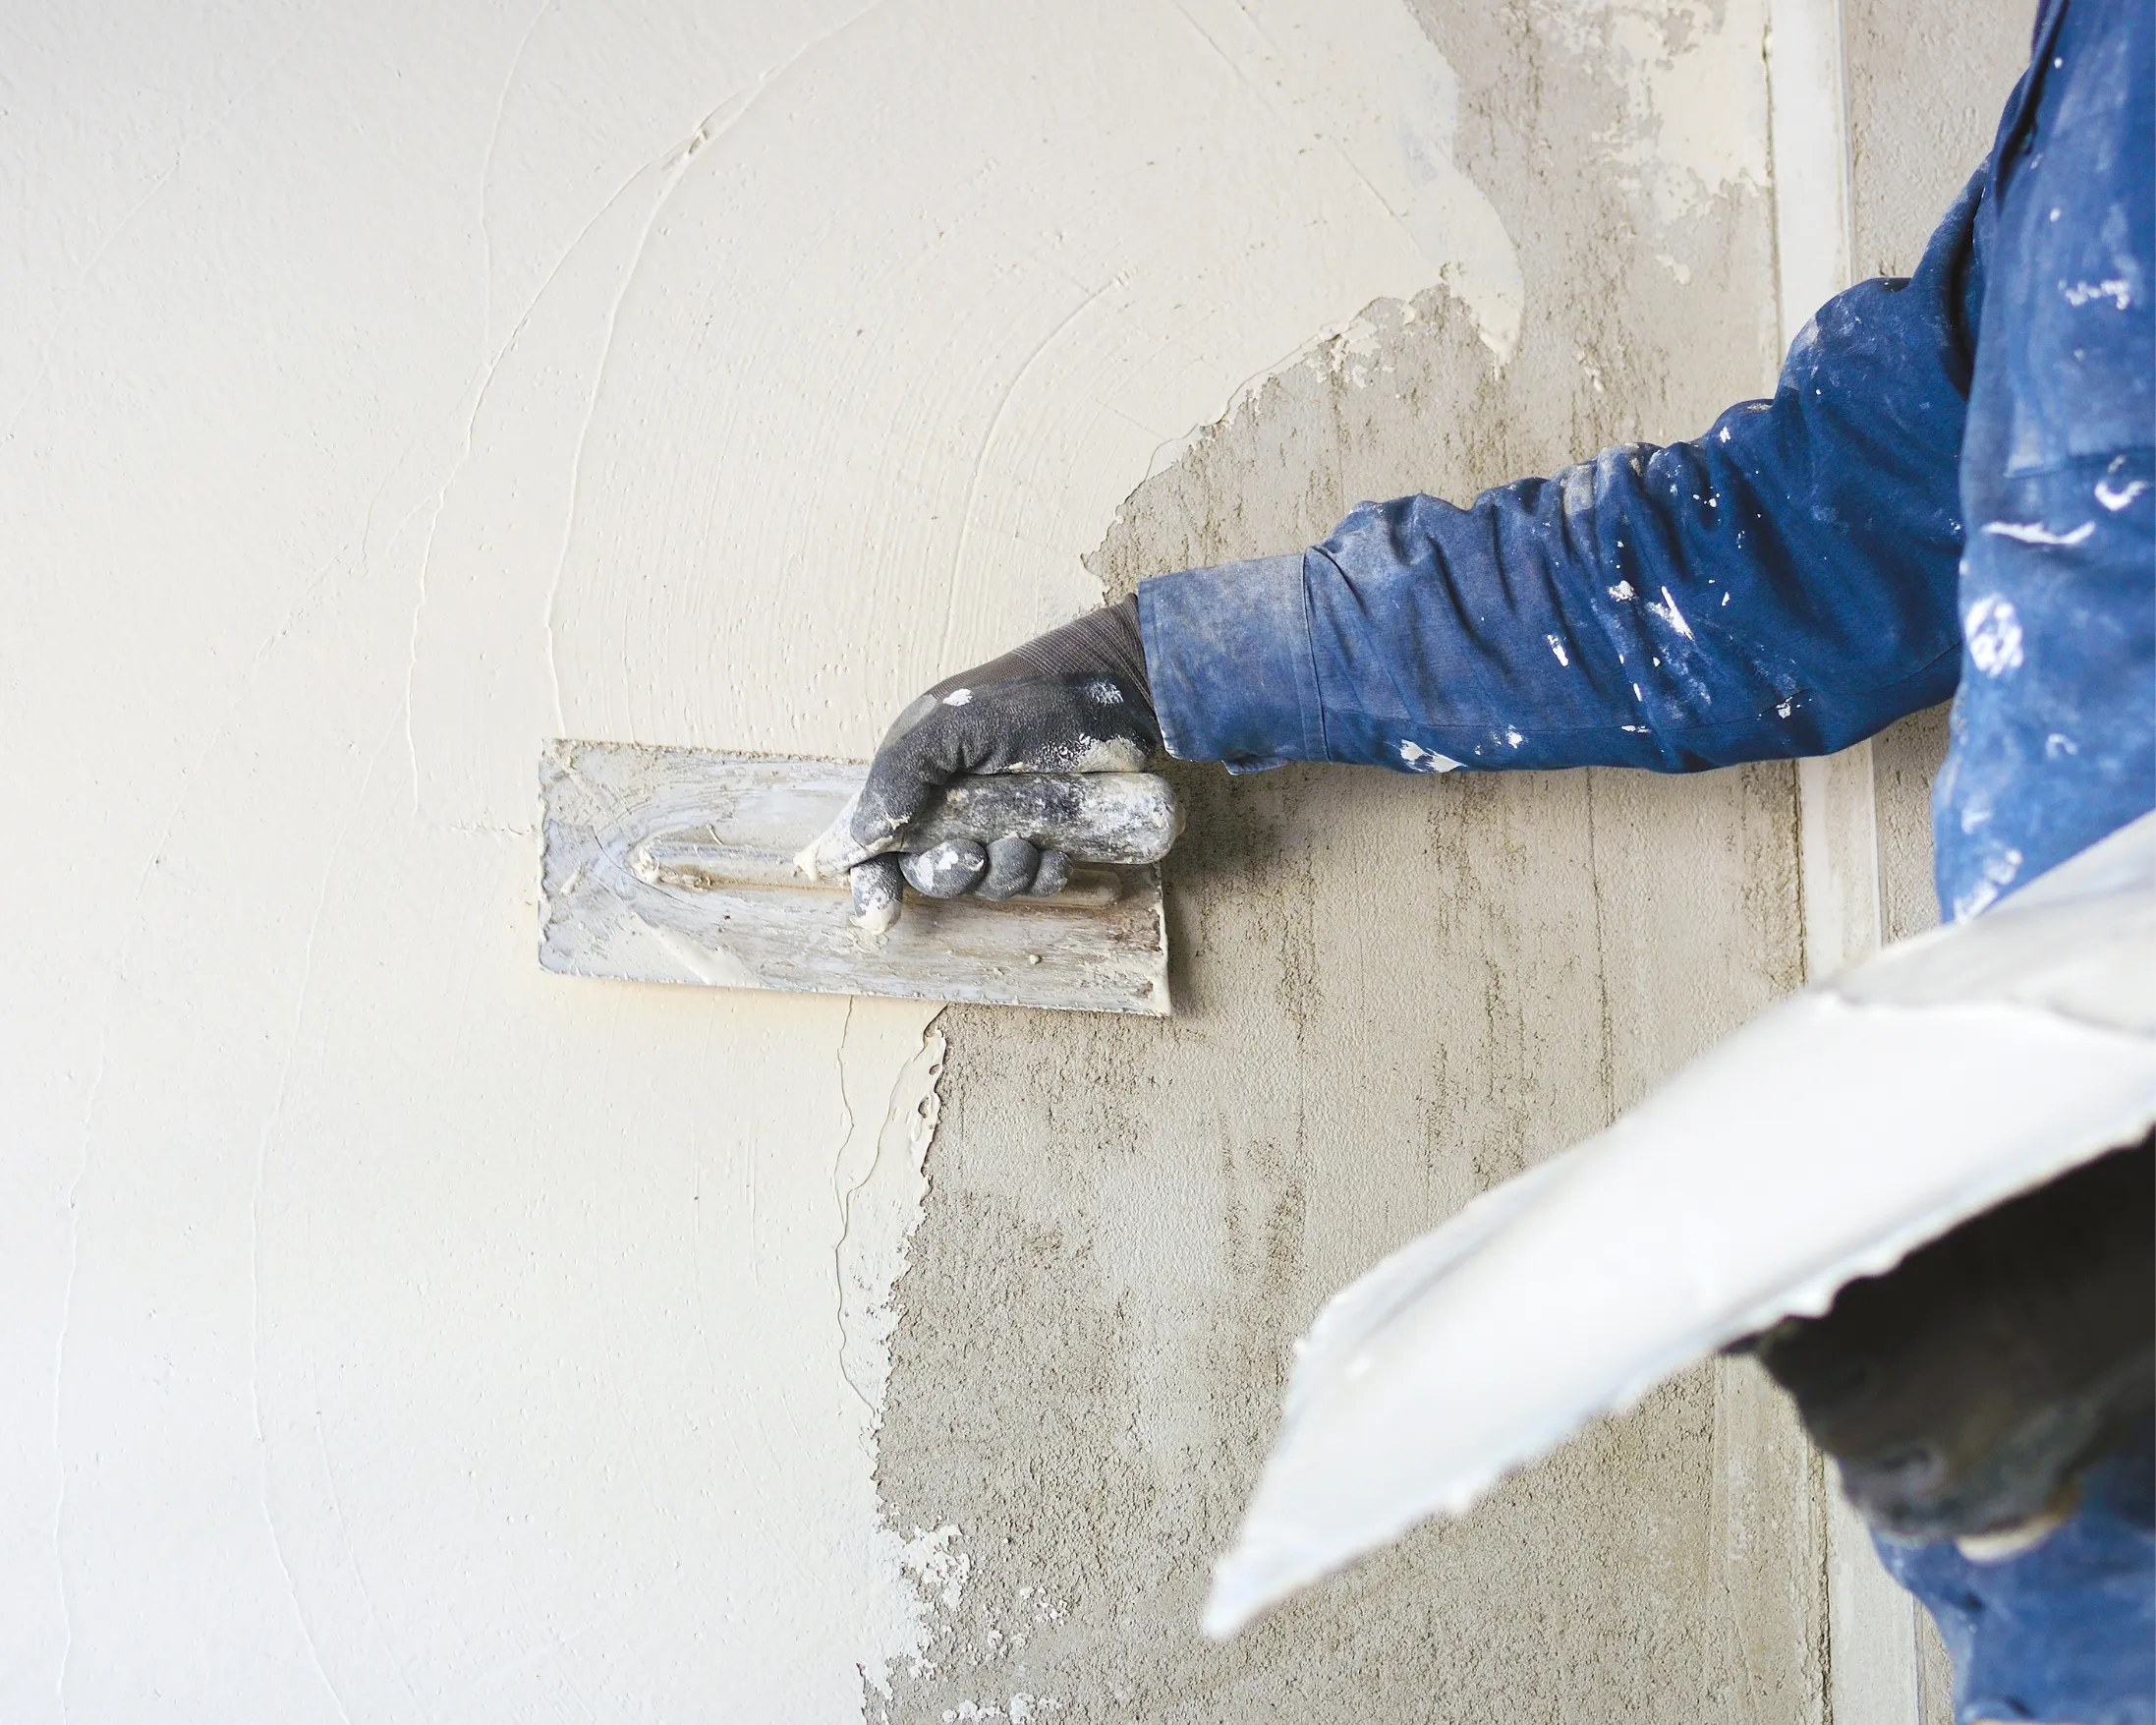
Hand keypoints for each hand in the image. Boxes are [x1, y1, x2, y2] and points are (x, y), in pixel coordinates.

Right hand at [802, 597, 1158, 926]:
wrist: (1112, 686)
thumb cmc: (1024, 694)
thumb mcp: (950, 724)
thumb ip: (900, 775)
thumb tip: (861, 841)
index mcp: (918, 776)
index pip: (879, 842)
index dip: (874, 883)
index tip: (879, 916)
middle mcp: (953, 805)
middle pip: (930, 872)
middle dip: (949, 874)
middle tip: (972, 855)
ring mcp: (1001, 822)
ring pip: (985, 882)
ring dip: (1003, 873)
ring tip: (1026, 840)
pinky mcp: (1047, 834)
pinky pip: (1033, 880)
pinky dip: (1041, 876)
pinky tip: (1055, 853)